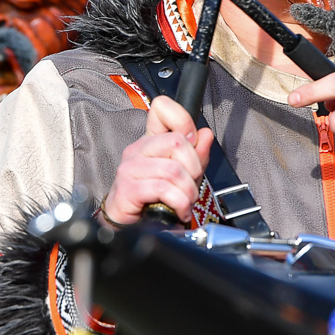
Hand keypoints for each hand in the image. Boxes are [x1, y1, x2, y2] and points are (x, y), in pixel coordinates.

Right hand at [102, 96, 213, 224]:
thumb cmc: (154, 199)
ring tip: (185, 201)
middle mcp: (138, 149)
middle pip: (177, 141)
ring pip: (173, 169)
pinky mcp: (128, 188)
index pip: (162, 108)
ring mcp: (131, 168)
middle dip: (194, 168)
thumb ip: (196, 155)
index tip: (192, 143)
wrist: (130, 226)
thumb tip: (205, 134)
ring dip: (188, 191)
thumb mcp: (183, 175)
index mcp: (151, 140)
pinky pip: (163, 188)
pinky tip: (179, 210)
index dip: (184, 121)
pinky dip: (179, 203)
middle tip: (191, 184)